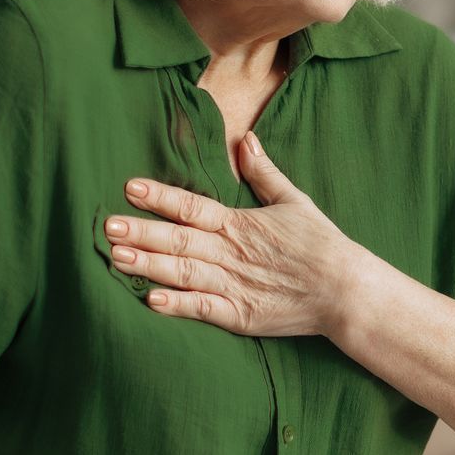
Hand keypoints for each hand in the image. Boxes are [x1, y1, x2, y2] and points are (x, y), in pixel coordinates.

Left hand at [105, 131, 365, 337]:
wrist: (346, 291)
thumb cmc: (321, 245)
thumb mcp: (294, 201)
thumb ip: (264, 172)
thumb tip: (246, 138)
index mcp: (240, 224)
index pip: (193, 207)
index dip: (161, 197)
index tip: (131, 187)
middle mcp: (232, 253)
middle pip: (180, 239)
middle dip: (142, 232)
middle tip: (108, 225)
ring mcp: (234, 286)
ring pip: (184, 272)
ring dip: (150, 265)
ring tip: (117, 258)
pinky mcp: (240, 316)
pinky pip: (204, 310)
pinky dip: (179, 306)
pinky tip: (152, 300)